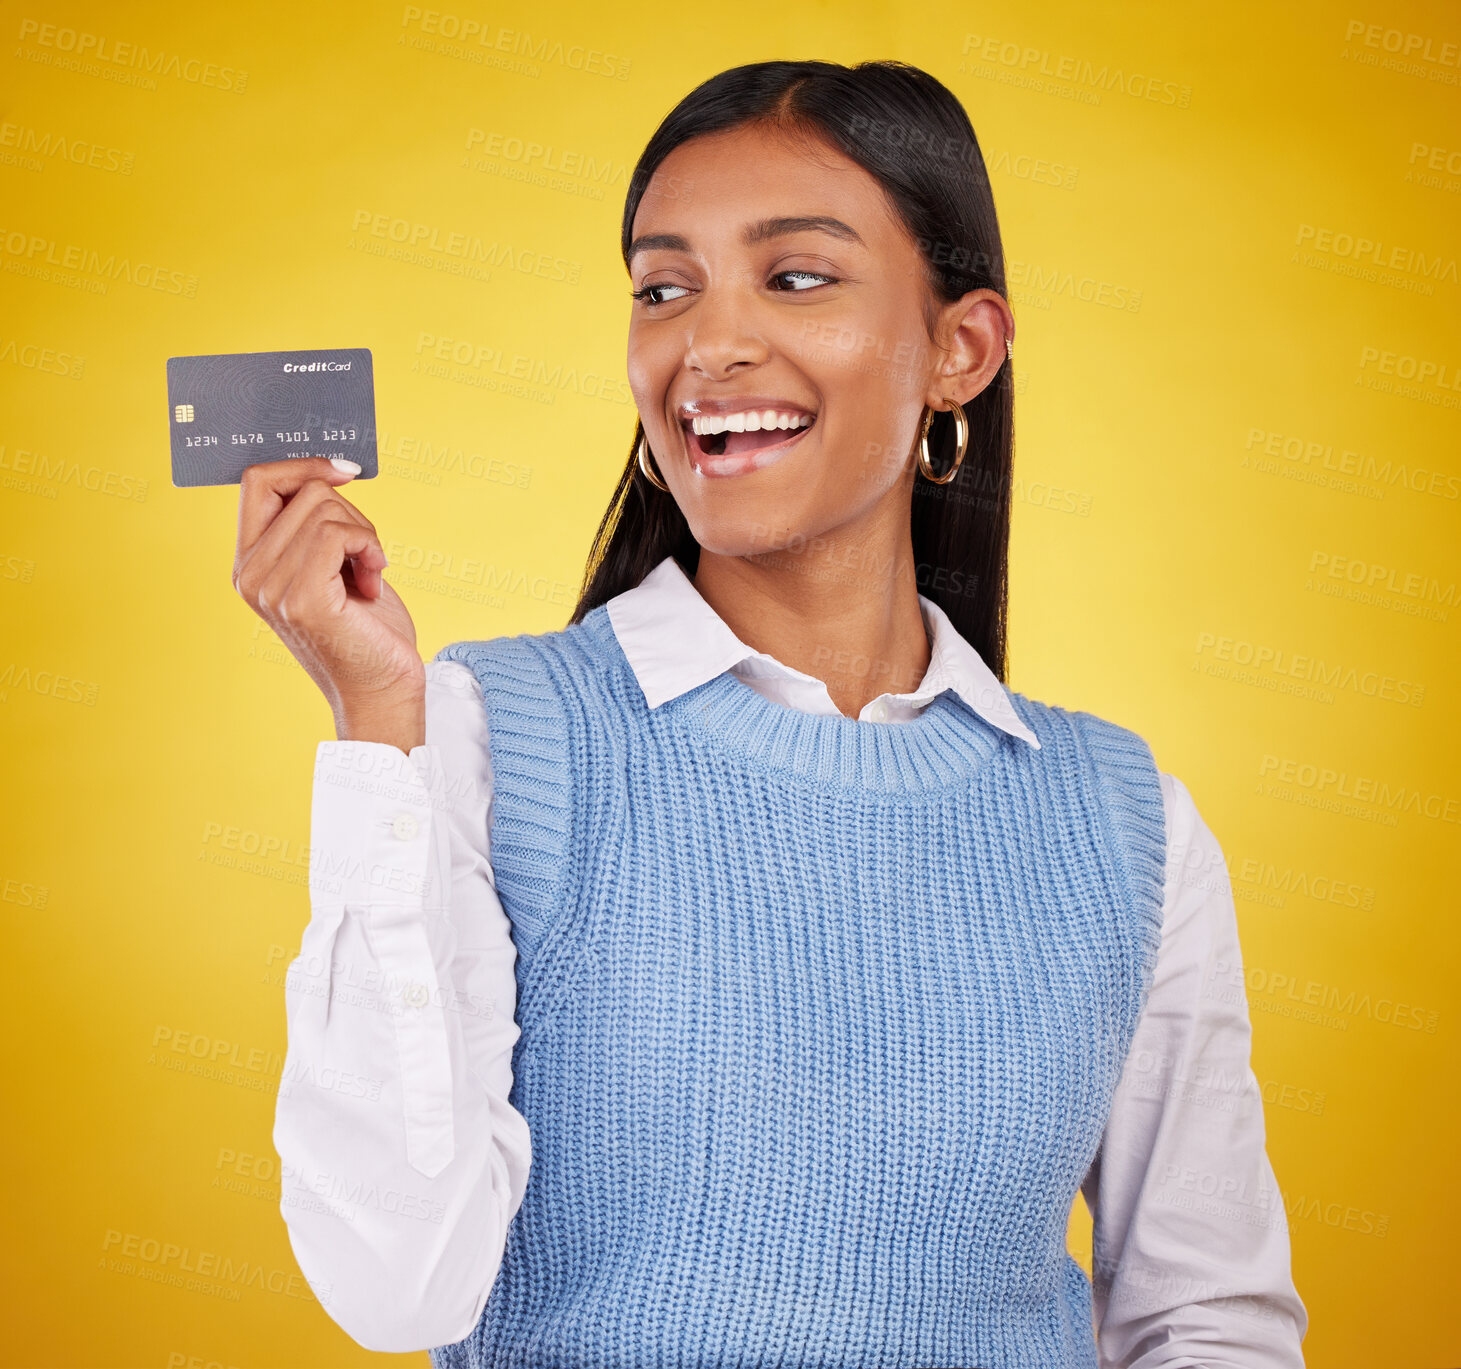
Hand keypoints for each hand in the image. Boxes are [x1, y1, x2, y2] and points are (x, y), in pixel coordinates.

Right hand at [232, 458, 425, 745]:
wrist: (383, 688)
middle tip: (365, 556)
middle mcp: (250, 575)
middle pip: (303, 490)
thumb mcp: (334, 563)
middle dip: (350, 512)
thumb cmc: (367, 628)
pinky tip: (375, 578)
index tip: (344, 471)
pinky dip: (369, 547)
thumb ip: (316, 523)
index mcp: (250, 563)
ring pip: (324, 508)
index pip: (257, 481)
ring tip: (368, 575)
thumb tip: (328, 469)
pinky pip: (337, 533)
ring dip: (364, 535)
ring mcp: (271, 588)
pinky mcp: (302, 598)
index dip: (303, 464)